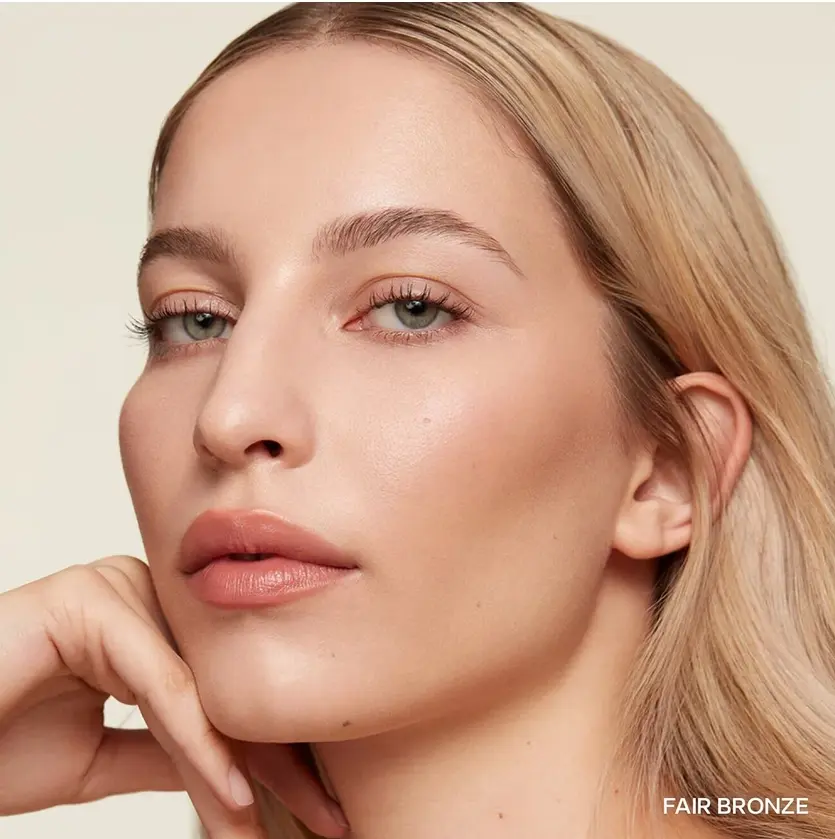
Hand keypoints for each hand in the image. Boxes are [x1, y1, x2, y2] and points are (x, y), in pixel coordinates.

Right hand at [0, 555, 347, 837]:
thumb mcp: (103, 761)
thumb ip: (170, 750)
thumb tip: (241, 773)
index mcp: (149, 620)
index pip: (228, 688)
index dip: (277, 750)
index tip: (320, 805)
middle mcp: (142, 594)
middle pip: (228, 680)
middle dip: (281, 756)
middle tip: (331, 817)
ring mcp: (117, 587)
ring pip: (202, 684)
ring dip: (242, 761)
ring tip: (274, 825)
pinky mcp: (89, 600)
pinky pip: (160, 679)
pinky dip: (195, 740)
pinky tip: (230, 791)